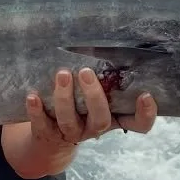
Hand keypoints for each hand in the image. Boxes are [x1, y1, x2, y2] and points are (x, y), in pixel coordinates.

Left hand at [27, 68, 157, 147]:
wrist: (51, 138)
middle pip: (100, 120)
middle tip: (86, 72)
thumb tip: (104, 41)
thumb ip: (105, 79)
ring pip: (70, 121)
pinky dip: (36, 111)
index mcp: (113, 119)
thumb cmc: (81, 106)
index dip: (146, 114)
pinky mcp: (48, 135)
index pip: (138, 124)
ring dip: (64, 99)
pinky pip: (42, 125)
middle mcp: (94, 128)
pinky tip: (33, 96)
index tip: (146, 94)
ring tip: (62, 75)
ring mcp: (71, 133)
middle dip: (94, 97)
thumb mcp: (96, 96)